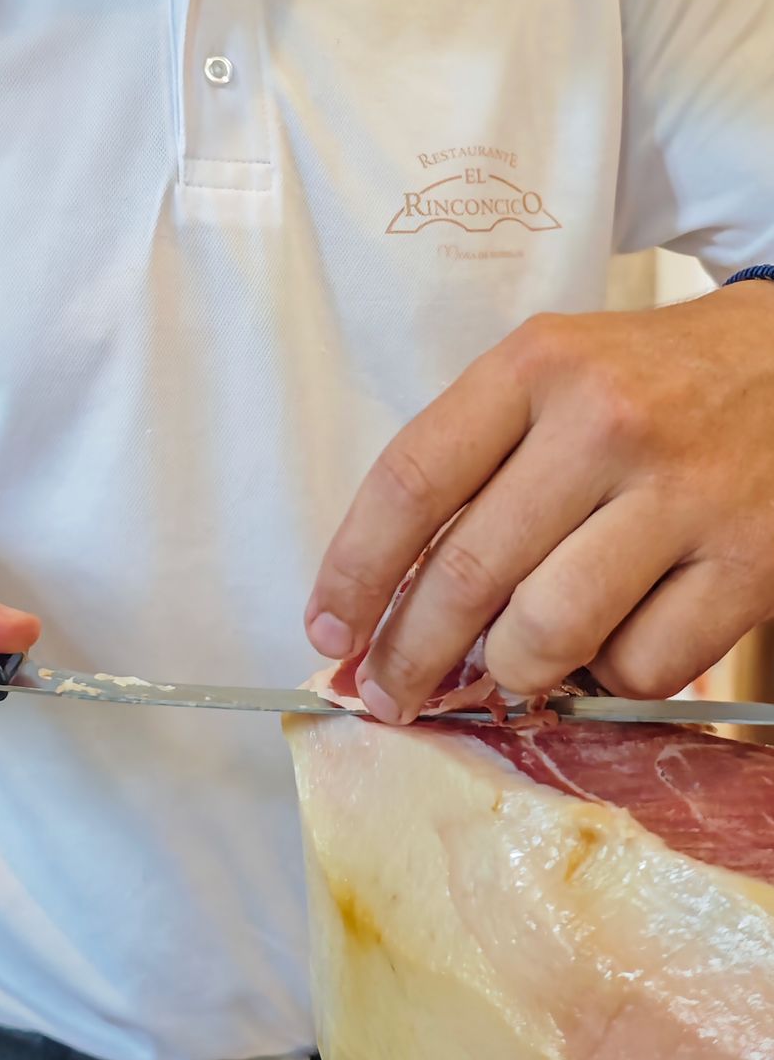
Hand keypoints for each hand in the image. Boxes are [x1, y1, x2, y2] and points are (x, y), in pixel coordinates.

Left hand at [306, 284, 773, 723]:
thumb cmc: (652, 380)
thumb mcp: (553, 376)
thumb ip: (477, 463)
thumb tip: (389, 598)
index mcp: (537, 365)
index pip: (412, 481)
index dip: (354, 571)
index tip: (329, 629)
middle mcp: (606, 422)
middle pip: (469, 572)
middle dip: (409, 655)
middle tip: (388, 693)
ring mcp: (684, 493)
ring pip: (549, 632)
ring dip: (510, 675)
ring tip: (505, 672)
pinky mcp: (751, 561)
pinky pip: (643, 664)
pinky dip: (609, 678)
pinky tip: (608, 647)